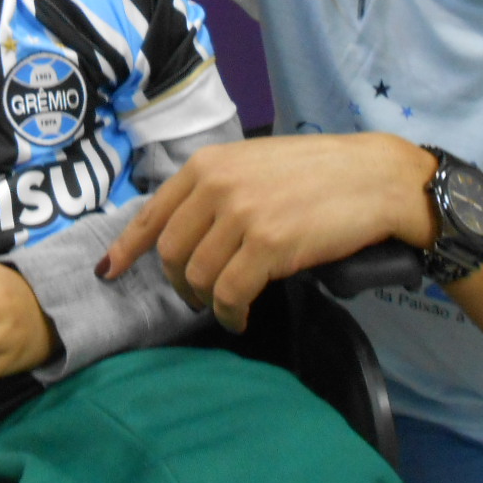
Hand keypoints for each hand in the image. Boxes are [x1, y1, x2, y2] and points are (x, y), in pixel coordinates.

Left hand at [99, 133, 436, 330]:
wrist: (373, 178)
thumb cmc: (317, 174)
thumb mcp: (253, 165)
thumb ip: (215, 189)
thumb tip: (181, 230)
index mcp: (208, 164)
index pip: (152, 213)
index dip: (126, 248)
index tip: (109, 272)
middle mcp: (217, 185)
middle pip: (171, 253)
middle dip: (179, 284)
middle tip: (197, 297)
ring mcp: (242, 214)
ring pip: (198, 277)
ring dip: (207, 302)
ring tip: (225, 308)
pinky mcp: (269, 245)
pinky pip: (231, 293)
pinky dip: (230, 314)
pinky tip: (239, 318)